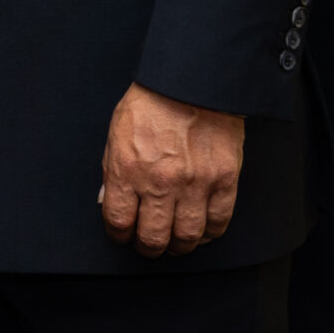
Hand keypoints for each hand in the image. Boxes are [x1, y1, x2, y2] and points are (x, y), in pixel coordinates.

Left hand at [99, 82, 244, 256]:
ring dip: (179, 247)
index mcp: (127, 170)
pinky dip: (209, 233)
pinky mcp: (224, 181)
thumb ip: (112, 172)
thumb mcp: (115, 135)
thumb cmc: (149, 105)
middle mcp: (160, 183)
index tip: (122, 235)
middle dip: (148, 248)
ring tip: (175, 244)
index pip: (119, 221)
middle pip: (153, 237)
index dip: (119, 235)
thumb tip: (109, 203)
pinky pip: (218, 222)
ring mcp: (195, 185)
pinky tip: (201, 232)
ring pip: (187, 237)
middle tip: (148, 247)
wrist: (190, 84)